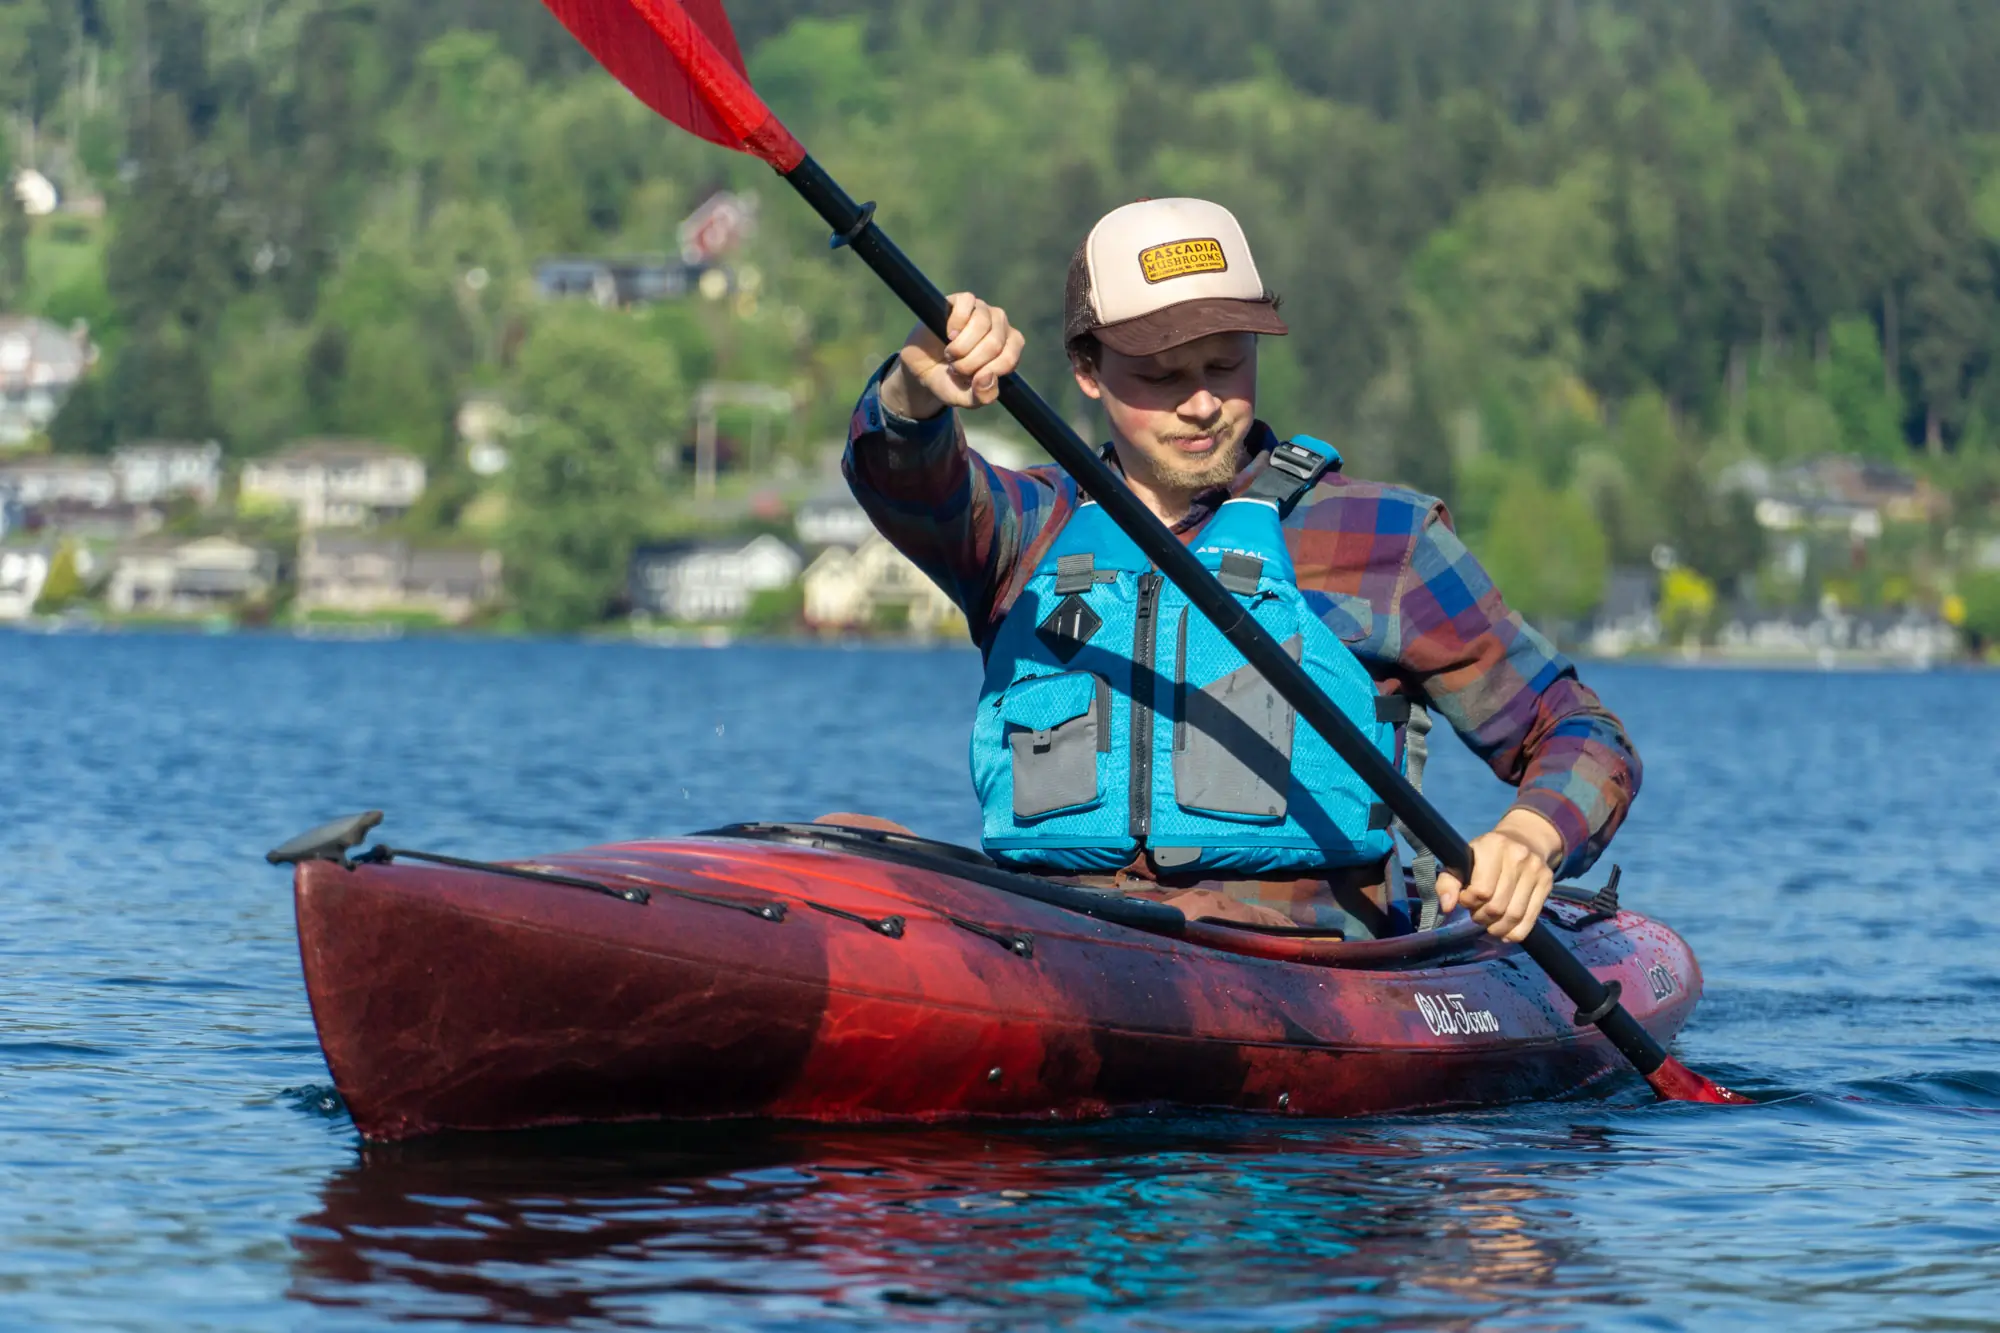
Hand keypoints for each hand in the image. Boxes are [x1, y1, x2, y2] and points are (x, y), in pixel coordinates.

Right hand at [878, 292, 1024, 419]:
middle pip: (994, 343)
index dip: (986, 373)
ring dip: (960, 346)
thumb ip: (983, 396)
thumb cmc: (950, 382)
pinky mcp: (963, 300)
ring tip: (950, 354)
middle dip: (969, 363)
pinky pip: (967, 304)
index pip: (1009, 359)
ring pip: (982, 323)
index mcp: (1010, 349)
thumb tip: (987, 377)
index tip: (968, 380)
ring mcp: (983, 310)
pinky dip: (956, 322)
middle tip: (954, 368)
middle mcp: (1001, 326)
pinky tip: (948, 333)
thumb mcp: (967, 399)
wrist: (922, 368)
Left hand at [1435, 808, 1564, 941]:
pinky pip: (1530, 919)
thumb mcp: (1463, 861)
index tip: (1465, 899)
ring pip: (1514, 915)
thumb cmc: (1486, 854)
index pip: (1481, 890)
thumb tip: (1447, 907)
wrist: (1524, 839)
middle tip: (1476, 914)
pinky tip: (1504, 933)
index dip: (1469, 902)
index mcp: (1493, 846)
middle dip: (1481, 917)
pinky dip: (1515, 933)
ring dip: (1496, 928)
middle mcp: (1518, 856)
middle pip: (1497, 906)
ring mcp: (1536, 870)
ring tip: (1488, 924)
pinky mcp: (1548, 884)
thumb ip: (1448, 882)